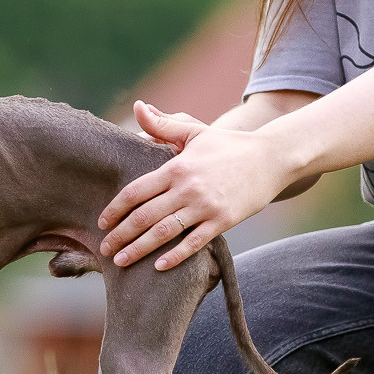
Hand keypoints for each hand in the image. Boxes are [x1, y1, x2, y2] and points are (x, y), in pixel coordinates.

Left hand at [97, 102, 300, 269]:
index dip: (115, 209)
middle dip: (121, 235)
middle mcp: (187, 188)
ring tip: (121, 261)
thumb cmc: (229, 145)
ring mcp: (205, 206)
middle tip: (104, 248)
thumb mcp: (195, 131)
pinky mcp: (223, 221)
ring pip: (164, 232)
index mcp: (176, 167)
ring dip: (139, 249)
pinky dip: (175, 256)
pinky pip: (194, 243)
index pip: (136, 191)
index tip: (102, 222)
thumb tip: (138, 107)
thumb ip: (163, 124)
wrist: (271, 157)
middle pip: (144, 216)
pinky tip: (159, 267)